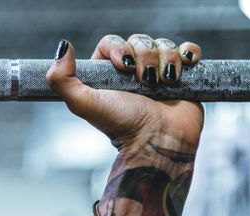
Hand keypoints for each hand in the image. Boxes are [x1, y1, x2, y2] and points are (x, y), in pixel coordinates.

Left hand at [46, 35, 204, 149]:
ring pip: (163, 45)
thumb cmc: (122, 125)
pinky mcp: (183, 77)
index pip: (112, 42)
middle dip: (144, 56)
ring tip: (164, 84)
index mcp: (108, 75)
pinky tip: (183, 68)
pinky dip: (188, 54)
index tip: (124, 66)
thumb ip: (62, 80)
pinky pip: (187, 50)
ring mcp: (158, 73)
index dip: (119, 48)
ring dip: (165, 60)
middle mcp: (133, 73)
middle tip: (146, 82)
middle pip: (139, 40)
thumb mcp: (84, 104)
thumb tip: (63, 47)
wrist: (158, 141)